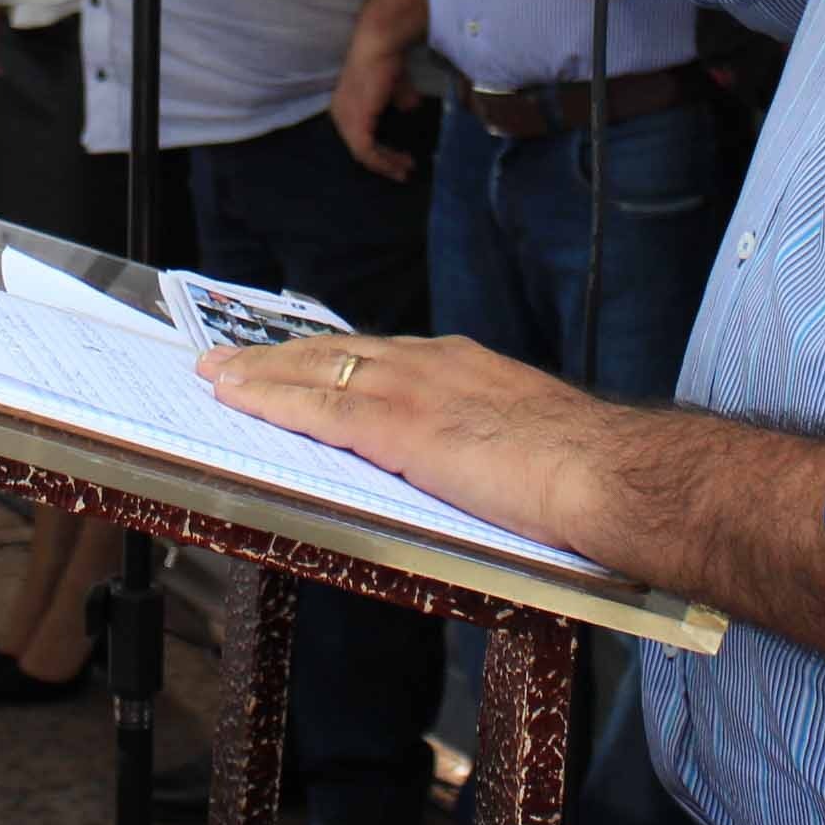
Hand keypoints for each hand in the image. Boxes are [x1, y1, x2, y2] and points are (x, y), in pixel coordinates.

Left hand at [199, 334, 609, 556]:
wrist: (608, 473)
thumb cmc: (587, 471)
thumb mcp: (529, 438)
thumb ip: (487, 440)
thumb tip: (472, 464)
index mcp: (466, 366)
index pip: (380, 355)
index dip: (331, 358)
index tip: (299, 360)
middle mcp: (434, 363)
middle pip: (337, 352)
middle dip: (280, 357)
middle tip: (231, 360)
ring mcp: (414, 390)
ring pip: (317, 371)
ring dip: (260, 374)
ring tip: (217, 376)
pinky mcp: (399, 425)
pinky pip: (319, 408)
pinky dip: (272, 401)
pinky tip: (238, 400)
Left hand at [329, 35, 420, 182]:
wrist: (379, 46)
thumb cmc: (387, 60)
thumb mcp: (394, 86)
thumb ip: (399, 98)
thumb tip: (410, 107)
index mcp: (345, 106)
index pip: (359, 137)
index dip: (379, 151)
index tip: (399, 159)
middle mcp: (340, 115)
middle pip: (360, 150)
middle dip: (384, 163)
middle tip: (404, 171)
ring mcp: (345, 120)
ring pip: (363, 154)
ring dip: (386, 165)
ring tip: (405, 170)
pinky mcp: (354, 123)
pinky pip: (366, 152)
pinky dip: (383, 161)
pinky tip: (399, 164)